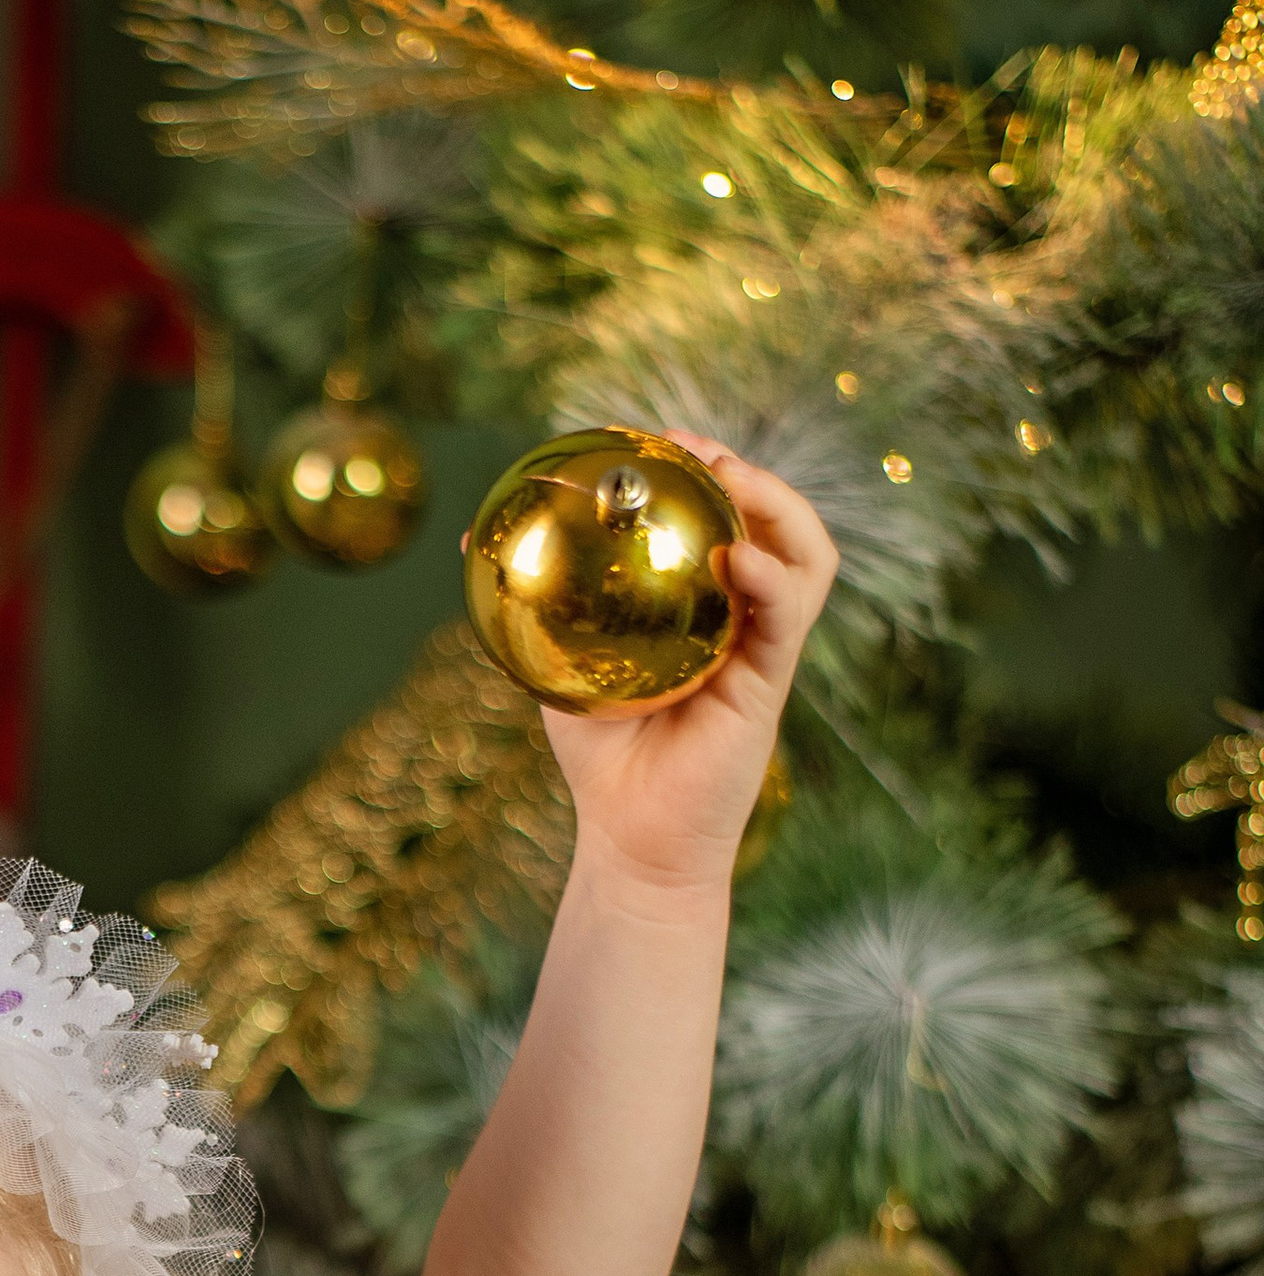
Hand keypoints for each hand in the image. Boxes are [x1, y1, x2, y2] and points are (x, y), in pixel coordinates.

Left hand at [540, 438, 837, 900]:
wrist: (628, 836)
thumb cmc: (600, 753)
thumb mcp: (559, 661)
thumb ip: (536, 603)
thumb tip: (468, 542)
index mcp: (706, 602)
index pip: (724, 516)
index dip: (705, 469)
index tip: (663, 439)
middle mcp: (744, 615)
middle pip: (774, 519)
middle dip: (744, 469)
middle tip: (695, 447)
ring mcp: (763, 646)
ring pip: (807, 554)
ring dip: (777, 505)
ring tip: (731, 480)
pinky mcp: (770, 682)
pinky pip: (789, 616)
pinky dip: (771, 578)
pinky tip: (737, 560)